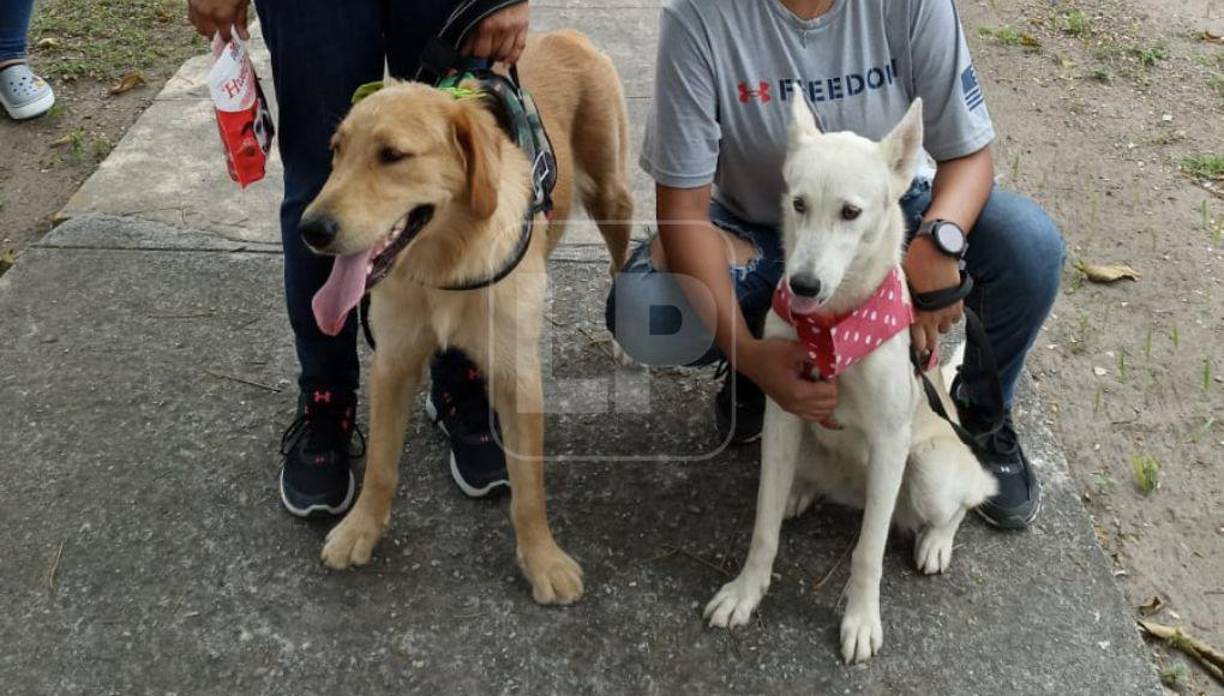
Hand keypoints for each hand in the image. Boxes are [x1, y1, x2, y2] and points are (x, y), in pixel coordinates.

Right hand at [187, 0, 249, 42]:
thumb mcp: (242, 2)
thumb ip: (241, 20)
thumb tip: (243, 36)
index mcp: (222, 16)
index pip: (224, 37)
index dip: (228, 39)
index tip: (231, 39)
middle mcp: (207, 14)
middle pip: (207, 34)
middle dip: (216, 34)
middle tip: (223, 30)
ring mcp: (196, 6)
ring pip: (197, 25)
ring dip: (205, 27)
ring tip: (214, 21)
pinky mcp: (190, 0)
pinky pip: (191, 14)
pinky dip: (198, 17)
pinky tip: (206, 12)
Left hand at [462, 2, 528, 64]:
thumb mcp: (474, 13)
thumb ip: (470, 31)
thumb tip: (464, 51)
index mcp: (486, 25)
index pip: (478, 52)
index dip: (471, 58)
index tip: (466, 61)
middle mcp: (500, 28)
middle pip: (490, 54)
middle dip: (483, 57)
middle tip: (479, 56)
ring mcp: (513, 29)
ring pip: (504, 54)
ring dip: (496, 58)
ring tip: (490, 56)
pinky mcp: (523, 27)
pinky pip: (519, 48)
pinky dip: (513, 59)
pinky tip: (506, 64)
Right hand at [739, 338, 838, 424]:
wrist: (751, 360)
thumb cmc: (769, 353)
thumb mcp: (794, 349)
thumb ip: (816, 355)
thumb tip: (833, 360)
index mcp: (798, 393)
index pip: (830, 393)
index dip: (831, 379)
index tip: (822, 368)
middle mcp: (796, 406)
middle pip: (829, 405)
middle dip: (830, 389)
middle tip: (821, 374)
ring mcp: (792, 409)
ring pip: (822, 413)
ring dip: (826, 399)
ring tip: (818, 383)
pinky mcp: (789, 408)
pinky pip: (812, 418)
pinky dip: (822, 414)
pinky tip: (831, 417)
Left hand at [903, 234, 963, 360]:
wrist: (934, 252)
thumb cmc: (913, 266)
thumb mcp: (904, 286)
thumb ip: (904, 304)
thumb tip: (896, 312)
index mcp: (915, 314)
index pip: (918, 342)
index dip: (918, 347)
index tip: (917, 350)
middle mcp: (931, 317)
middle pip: (932, 341)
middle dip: (928, 342)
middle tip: (926, 342)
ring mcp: (946, 311)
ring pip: (944, 329)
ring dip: (939, 326)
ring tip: (934, 319)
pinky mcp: (958, 303)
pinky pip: (956, 319)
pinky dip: (951, 316)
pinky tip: (945, 309)